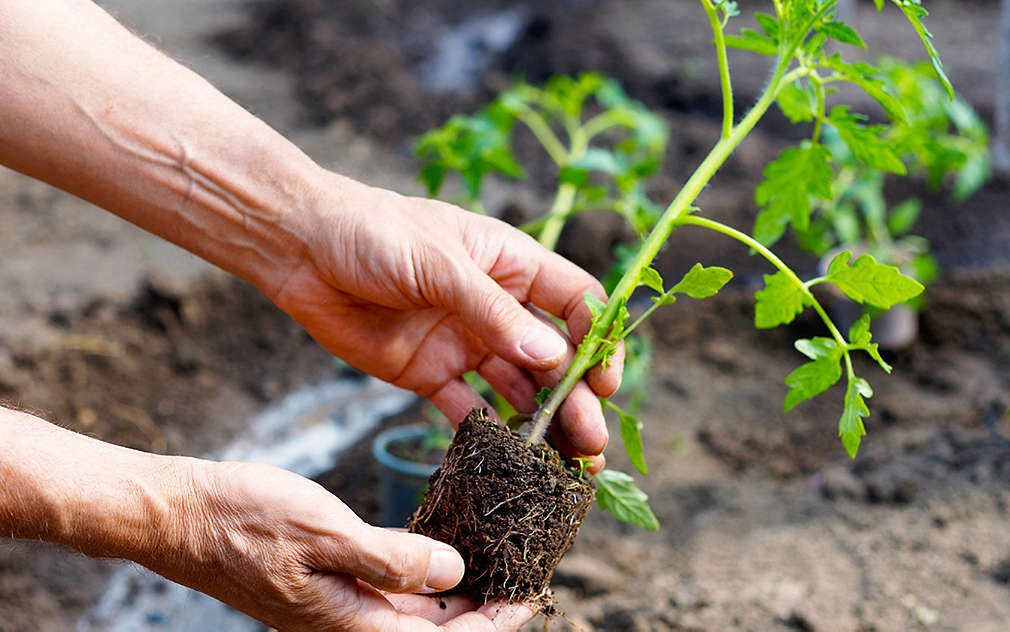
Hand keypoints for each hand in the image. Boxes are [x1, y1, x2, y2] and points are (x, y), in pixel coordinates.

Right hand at [153, 460, 534, 631]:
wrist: (181, 514)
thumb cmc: (243, 519)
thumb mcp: (323, 530)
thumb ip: (391, 559)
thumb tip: (454, 571)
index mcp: (350, 625)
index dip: (494, 622)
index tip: (528, 594)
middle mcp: (347, 626)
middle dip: (482, 609)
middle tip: (521, 572)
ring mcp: (336, 609)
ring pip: (414, 614)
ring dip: (456, 594)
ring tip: (493, 561)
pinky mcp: (328, 587)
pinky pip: (389, 593)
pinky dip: (422, 577)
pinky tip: (439, 551)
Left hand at [272, 177, 622, 467]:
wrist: (300, 249)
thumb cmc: (373, 232)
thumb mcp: (441, 264)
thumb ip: (496, 313)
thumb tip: (554, 357)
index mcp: (510, 264)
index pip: (574, 302)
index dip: (597, 340)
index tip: (606, 381)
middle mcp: (495, 306)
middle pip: (553, 356)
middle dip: (576, 396)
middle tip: (591, 441)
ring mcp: (463, 341)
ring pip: (517, 388)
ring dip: (543, 421)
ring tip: (564, 462)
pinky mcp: (428, 372)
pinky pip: (465, 407)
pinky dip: (486, 432)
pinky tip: (506, 457)